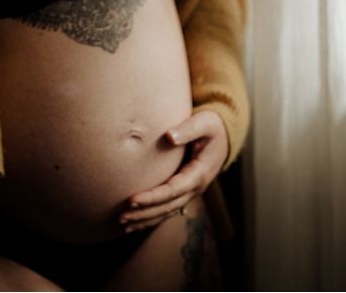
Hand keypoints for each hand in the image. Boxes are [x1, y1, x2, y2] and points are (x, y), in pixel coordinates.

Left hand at [118, 110, 228, 232]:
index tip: (132, 199)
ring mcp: (190, 192)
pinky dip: (150, 217)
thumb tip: (169, 137)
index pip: (173, 190)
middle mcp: (196, 187)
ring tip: (122, 222)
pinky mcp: (184, 191)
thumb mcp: (205, 122)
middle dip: (144, 213)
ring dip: (145, 219)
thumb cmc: (212, 126)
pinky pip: (167, 208)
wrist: (224, 135)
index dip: (153, 197)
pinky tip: (134, 222)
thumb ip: (188, 129)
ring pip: (166, 212)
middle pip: (168, 206)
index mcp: (200, 173)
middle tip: (120, 216)